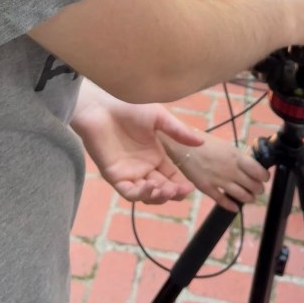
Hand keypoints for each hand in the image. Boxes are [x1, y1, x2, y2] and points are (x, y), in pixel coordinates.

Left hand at [71, 80, 202, 203]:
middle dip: (172, 193)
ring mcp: (129, 173)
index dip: (181, 186)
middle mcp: (143, 168)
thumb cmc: (129, 107)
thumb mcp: (158, 117)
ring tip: (165, 189)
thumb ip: (178, 131)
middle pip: (161, 190)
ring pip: (146, 195)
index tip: (190, 188)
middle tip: (180, 190)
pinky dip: (140, 194)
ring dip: (158, 196)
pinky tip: (150, 185)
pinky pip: (128, 192)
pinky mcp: (114, 176)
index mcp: (155, 156)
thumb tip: (201, 142)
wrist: (101, 106)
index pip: (172, 177)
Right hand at [159, 130, 268, 212]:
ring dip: (249, 198)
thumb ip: (237, 157)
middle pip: (252, 185)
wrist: (182, 146)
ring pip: (241, 195)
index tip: (265, 178)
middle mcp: (230, 170)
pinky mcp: (207, 188)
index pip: (258, 171)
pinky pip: (223, 201)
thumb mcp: (225, 146)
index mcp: (236, 156)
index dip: (264, 177)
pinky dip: (232, 206)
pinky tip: (236, 207)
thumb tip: (248, 164)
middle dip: (258, 189)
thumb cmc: (203, 142)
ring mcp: (219, 181)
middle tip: (258, 189)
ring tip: (250, 198)